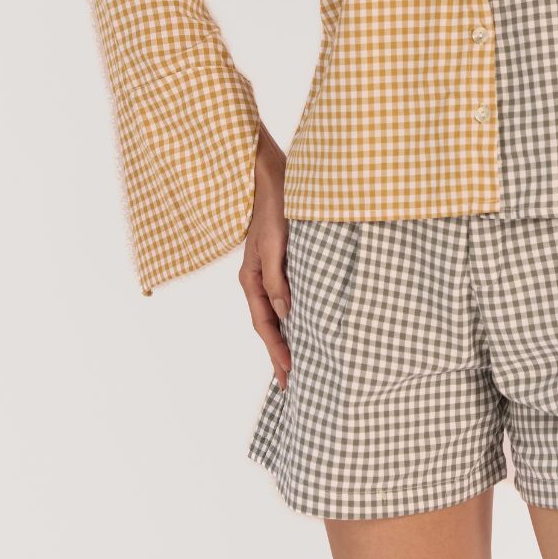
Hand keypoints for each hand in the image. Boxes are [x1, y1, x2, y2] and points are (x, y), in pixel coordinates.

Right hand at [240, 124, 292, 390]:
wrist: (275, 174)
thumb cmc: (275, 207)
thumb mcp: (276, 245)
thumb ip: (278, 280)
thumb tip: (288, 314)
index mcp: (251, 279)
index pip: (265, 325)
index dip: (277, 352)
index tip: (290, 376)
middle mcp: (258, 279)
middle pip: (270, 325)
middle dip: (281, 353)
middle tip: (295, 383)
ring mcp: (270, 271)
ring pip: (279, 313)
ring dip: (289, 337)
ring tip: (302, 362)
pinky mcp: (284, 261)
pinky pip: (288, 297)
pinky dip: (297, 316)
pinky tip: (306, 324)